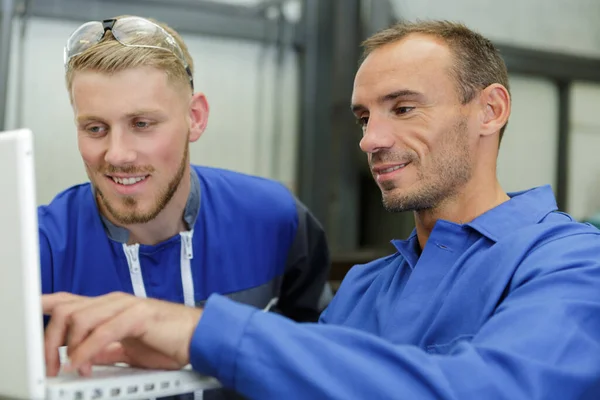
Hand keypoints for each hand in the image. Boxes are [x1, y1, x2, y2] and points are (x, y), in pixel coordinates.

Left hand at [42, 292, 202, 376]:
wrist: (200, 337)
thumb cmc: (169, 341)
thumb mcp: (129, 349)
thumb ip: (106, 349)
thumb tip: (82, 358)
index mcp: (111, 306)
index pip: (69, 300)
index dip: (44, 307)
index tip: (29, 322)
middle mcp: (115, 301)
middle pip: (66, 309)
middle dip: (49, 338)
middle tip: (50, 366)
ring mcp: (126, 305)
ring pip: (79, 318)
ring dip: (67, 348)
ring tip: (70, 369)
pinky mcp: (139, 316)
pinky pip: (103, 332)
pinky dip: (87, 351)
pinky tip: (85, 365)